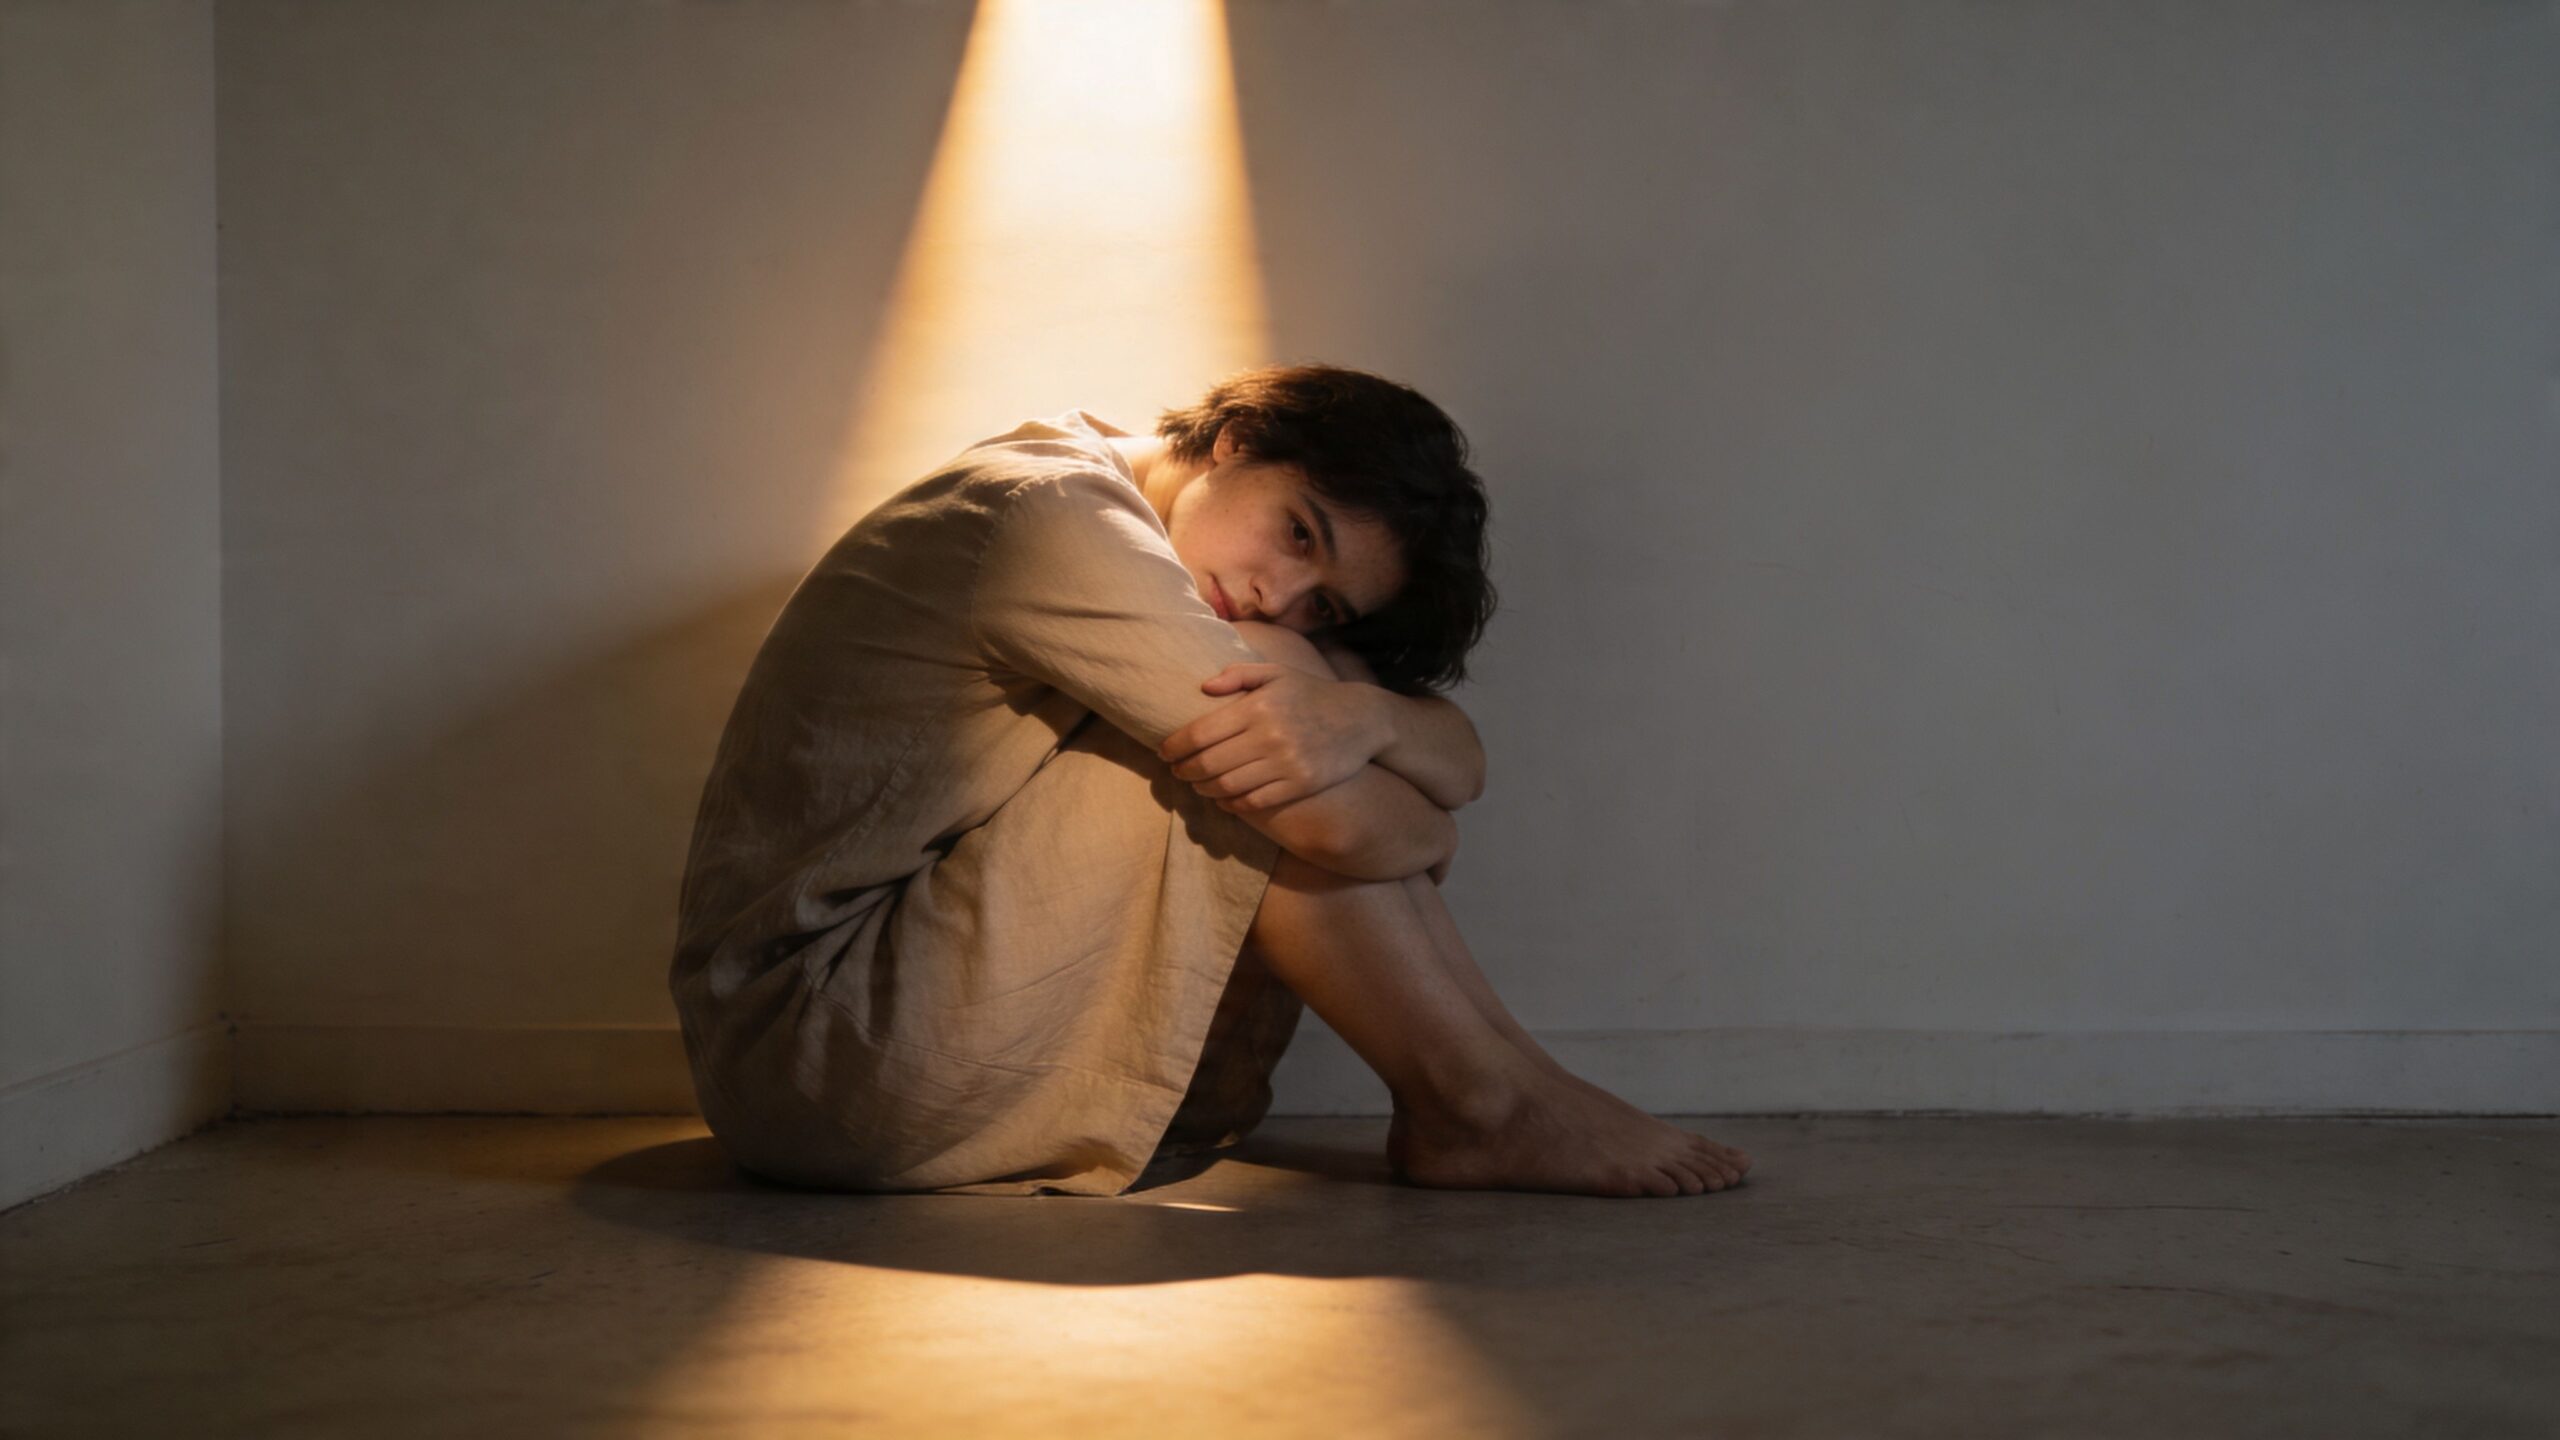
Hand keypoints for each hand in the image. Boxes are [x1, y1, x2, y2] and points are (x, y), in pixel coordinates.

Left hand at [1159, 664, 1392, 811]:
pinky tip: (1222, 799)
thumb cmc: (1311, 694)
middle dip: (1184, 770)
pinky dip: (1231, 804)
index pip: (1201, 732)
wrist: (1362, 720)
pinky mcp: (1299, 785)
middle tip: (1175, 771)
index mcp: (1257, 706)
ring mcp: (1285, 764)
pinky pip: (1254, 802)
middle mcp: (1268, 736)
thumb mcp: (1277, 673)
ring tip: (1196, 785)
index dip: (1175, 746)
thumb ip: (1238, 674)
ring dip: (1203, 789)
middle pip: (1208, 763)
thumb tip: (1204, 688)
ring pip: (1227, 786)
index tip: (1164, 752)